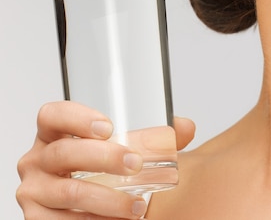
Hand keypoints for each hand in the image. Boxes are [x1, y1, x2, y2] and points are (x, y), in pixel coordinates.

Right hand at [16, 101, 194, 218]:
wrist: (88, 208)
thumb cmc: (102, 169)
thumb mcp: (123, 147)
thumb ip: (154, 136)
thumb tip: (185, 128)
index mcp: (53, 134)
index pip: (52, 115)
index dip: (76, 117)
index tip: (108, 127)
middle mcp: (37, 160)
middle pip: (64, 153)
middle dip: (104, 158)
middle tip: (135, 164)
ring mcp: (34, 192)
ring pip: (68, 193)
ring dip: (107, 199)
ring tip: (138, 204)